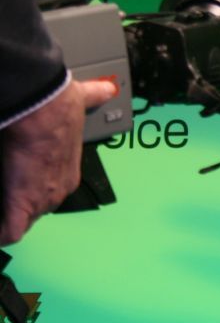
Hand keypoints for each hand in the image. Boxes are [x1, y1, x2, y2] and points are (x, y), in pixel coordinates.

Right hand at [0, 78, 117, 244]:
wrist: (42, 108)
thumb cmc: (58, 107)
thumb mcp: (81, 104)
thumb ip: (94, 98)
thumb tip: (107, 90)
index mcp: (69, 172)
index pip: (50, 192)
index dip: (33, 189)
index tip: (18, 182)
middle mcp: (59, 189)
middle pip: (37, 210)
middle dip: (18, 205)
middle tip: (5, 193)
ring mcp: (42, 198)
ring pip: (22, 220)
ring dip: (7, 215)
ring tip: (2, 204)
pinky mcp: (21, 203)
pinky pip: (9, 232)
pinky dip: (0, 232)